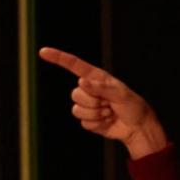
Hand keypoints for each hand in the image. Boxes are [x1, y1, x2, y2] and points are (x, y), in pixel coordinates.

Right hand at [39, 46, 167, 158]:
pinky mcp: (88, 119)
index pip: (74, 65)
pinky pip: (83, 122)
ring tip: (109, 112)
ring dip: (95, 114)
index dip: (58, 58)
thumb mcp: (121, 93)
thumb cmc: (133, 106)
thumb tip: (81, 82)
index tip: (43, 52)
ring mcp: (88, 105)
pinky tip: (107, 121)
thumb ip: (101, 87)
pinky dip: (96, 123)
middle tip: (109, 104)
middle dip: (93, 102)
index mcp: (96, 77)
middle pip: (75, 94)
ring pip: (77, 110)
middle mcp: (89, 89)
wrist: (137, 127)